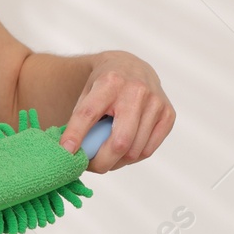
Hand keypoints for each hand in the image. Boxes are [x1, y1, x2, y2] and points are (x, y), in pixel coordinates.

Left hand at [58, 51, 173, 173]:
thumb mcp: (88, 91)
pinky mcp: (168, 114)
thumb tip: (70, 151)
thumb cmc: (105, 84)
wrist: (132, 66)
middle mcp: (136, 91)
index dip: (76, 135)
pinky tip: (122, 152)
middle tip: (90, 166)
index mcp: (110, 82)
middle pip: (120, 141)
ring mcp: (156, 103)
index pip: (89, 113)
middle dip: (102, 162)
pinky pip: (148, 150)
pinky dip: (132, 158)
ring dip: (116, 162)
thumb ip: (80, 118)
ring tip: (105, 158)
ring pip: (134, 150)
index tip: (66, 152)